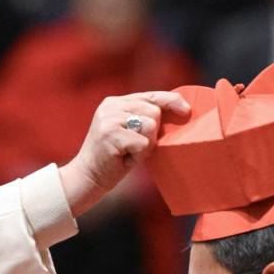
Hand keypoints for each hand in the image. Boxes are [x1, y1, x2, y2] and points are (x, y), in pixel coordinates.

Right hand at [59, 91, 188, 216]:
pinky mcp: (111, 133)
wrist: (87, 177)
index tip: (186, 110)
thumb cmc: (114, 159)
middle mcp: (111, 106)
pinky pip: (143, 142)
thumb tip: (178, 112)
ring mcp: (109, 118)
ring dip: (146, 145)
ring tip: (129, 153)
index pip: (150, 95)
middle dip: (153, 133)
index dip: (171, 100)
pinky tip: (123, 159)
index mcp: (115, 102)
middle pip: (154, 111)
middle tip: (134, 147)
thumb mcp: (129, 133)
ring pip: (151, 125)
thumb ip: (144, 119)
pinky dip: (139, 155)